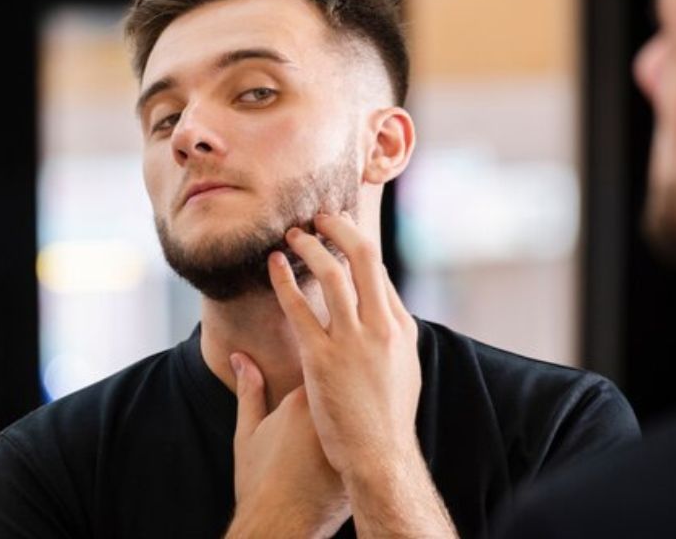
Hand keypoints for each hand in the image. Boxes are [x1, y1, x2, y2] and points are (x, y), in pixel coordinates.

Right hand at [226, 352, 348, 538]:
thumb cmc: (260, 482)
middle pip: (344, 385)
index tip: (310, 376)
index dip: (317, 368)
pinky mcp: (364, 461)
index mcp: (303, 401)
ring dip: (350, 412)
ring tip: (325, 434)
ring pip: (358, 411)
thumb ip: (249, 391)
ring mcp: (352, 439)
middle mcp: (332, 416)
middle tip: (319, 407)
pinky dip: (358, 437)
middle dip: (337, 387)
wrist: (280, 527)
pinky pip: (366, 436)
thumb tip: (241, 358)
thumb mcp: (247, 433)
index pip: (320, 364)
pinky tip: (345, 449)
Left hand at [271, 212, 420, 474]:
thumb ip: (390, 338)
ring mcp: (353, 342)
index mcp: (401, 329)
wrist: (380, 458)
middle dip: (341, 229)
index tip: (342, 230)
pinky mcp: (322, 360)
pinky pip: (299, 308)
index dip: (359, 245)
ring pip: (332, 275)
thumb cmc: (387, 421)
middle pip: (364, 258)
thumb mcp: (403, 372)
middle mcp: (381, 328)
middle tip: (321, 216)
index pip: (380, 272)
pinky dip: (284, 281)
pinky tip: (272, 265)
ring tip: (293, 235)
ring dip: (310, 247)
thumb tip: (379, 314)